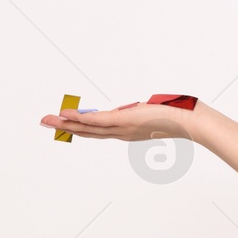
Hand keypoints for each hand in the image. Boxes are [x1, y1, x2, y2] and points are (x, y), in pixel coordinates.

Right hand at [39, 101, 203, 142]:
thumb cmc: (180, 116)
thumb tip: (146, 104)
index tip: (66, 123)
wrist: (191, 123)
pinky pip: (97, 120)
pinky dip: (80, 118)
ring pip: (88, 128)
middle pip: (88, 132)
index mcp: (128, 131)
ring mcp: (122, 127)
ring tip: (48, 120)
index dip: (80, 127)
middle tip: (46, 123)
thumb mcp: (158, 111)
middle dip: (65, 128)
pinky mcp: (124, 120)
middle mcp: (122, 132)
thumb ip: (147, 109)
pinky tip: (66, 115)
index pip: (99, 130)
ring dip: (65, 124)